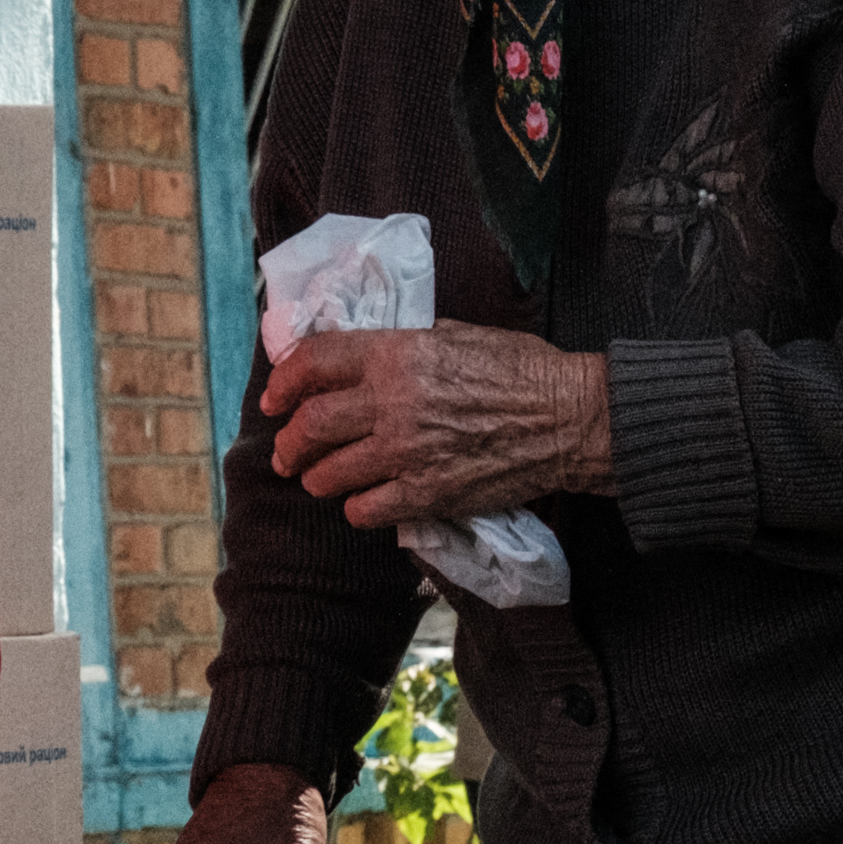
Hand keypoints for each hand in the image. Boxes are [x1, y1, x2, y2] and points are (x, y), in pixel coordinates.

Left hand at [260, 318, 612, 528]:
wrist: (568, 418)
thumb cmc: (520, 369)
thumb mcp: (456, 334)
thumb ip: (401, 346)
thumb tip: (358, 356)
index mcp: (395, 354)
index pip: (313, 363)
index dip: (283, 382)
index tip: (274, 399)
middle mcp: (391, 402)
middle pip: (309, 425)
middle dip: (290, 443)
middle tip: (288, 453)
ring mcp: (405, 452)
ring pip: (329, 473)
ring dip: (318, 478)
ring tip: (321, 479)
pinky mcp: (425, 493)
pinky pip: (364, 509)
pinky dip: (356, 508)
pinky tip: (366, 501)